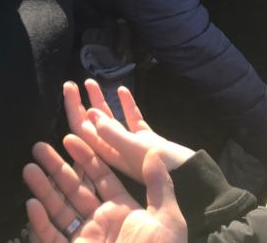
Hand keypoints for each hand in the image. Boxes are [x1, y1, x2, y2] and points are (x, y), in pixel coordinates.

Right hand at [25, 137, 186, 242]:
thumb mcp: (166, 223)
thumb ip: (159, 187)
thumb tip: (155, 153)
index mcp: (124, 211)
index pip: (101, 178)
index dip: (86, 157)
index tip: (70, 138)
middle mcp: (102, 222)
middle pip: (75, 189)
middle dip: (57, 168)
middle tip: (39, 147)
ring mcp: (86, 239)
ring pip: (59, 209)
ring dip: (44, 189)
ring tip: (28, 168)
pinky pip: (50, 237)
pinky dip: (40, 222)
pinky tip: (32, 204)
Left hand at [63, 80, 194, 184]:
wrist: (197, 183)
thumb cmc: (165, 168)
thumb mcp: (136, 151)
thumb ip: (114, 134)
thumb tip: (91, 113)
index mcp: (109, 156)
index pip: (83, 130)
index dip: (74, 109)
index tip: (68, 89)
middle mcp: (117, 152)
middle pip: (93, 125)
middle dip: (82, 103)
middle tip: (71, 83)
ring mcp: (133, 147)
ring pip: (112, 121)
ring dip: (102, 102)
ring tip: (91, 82)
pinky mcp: (149, 143)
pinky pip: (133, 122)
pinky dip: (127, 107)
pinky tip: (122, 91)